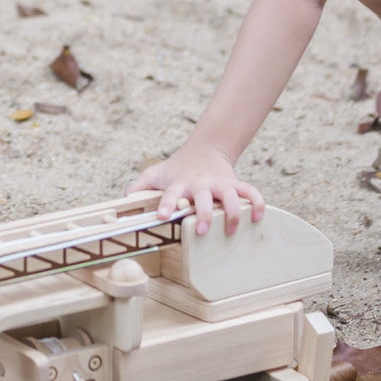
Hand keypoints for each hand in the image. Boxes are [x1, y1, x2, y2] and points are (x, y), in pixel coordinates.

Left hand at [129, 142, 265, 237]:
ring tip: (230, 231)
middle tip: (200, 230)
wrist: (205, 149)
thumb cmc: (176, 169)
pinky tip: (258, 218)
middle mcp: (201, 184)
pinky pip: (251, 192)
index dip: (165, 204)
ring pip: (231, 196)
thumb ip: (138, 188)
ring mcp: (220, 184)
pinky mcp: (235, 184)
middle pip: (204, 198)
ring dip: (232, 213)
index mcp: (180, 183)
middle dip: (203, 214)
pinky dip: (258, 203)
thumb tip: (122, 203)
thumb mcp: (155, 175)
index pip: (170, 193)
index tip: (160, 216)